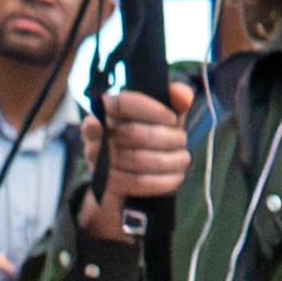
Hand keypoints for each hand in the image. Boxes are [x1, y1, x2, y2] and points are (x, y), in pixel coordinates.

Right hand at [75, 80, 196, 239]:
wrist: (125, 181)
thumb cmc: (147, 143)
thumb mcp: (161, 119)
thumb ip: (174, 101)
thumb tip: (183, 96)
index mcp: (108, 110)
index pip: (122, 102)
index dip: (151, 110)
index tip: (171, 119)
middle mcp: (98, 133)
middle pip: (134, 133)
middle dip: (167, 138)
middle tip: (180, 141)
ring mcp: (98, 160)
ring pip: (139, 159)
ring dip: (170, 160)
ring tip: (182, 158)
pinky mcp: (107, 185)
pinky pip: (139, 181)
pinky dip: (164, 180)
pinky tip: (175, 176)